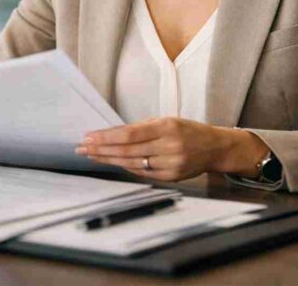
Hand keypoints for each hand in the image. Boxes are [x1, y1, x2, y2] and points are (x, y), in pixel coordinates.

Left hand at [76, 118, 268, 181]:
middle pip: (127, 150)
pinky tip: (113, 162)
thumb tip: (112, 134)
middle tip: (82, 148)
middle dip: (102, 150)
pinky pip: (143, 173)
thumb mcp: (167, 121)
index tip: (89, 137)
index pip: (130, 134)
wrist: (215, 148)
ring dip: (109, 160)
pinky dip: (126, 167)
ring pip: (132, 164)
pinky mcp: (172, 177)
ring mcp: (171, 164)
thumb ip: (142, 128)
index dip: (107, 137)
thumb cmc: (188, 130)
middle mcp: (169, 146)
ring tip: (92, 156)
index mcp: (167, 127)